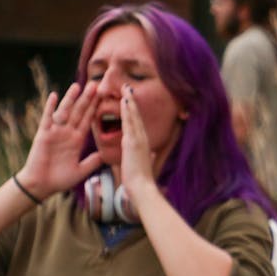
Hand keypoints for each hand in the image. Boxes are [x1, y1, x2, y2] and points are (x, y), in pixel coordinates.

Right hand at [17, 82, 100, 197]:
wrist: (40, 186)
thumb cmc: (59, 179)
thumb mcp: (81, 170)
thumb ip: (93, 162)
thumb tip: (107, 156)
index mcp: (77, 140)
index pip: (89, 120)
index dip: (96, 109)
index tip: (104, 97)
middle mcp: (67, 133)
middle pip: (79, 112)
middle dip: (87, 99)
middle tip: (96, 84)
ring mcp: (55, 132)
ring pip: (65, 112)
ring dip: (71, 99)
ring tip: (78, 86)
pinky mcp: (43, 135)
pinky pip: (47, 118)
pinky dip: (50, 107)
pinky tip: (54, 95)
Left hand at [118, 84, 158, 200]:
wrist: (142, 188)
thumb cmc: (141, 180)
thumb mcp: (143, 164)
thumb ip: (146, 156)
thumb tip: (151, 153)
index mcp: (142, 143)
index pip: (137, 123)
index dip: (133, 110)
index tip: (130, 99)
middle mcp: (142, 138)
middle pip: (137, 115)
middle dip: (132, 101)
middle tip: (128, 87)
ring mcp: (139, 139)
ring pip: (134, 116)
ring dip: (130, 101)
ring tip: (126, 88)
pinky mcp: (133, 142)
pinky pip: (130, 122)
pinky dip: (128, 111)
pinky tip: (125, 101)